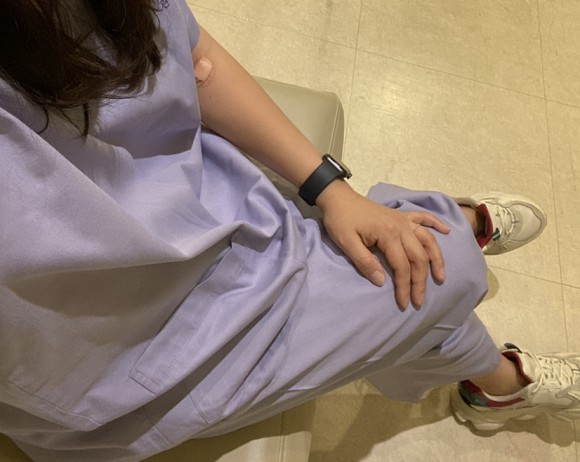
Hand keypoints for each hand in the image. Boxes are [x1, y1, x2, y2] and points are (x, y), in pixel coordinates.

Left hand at [317, 181, 450, 308]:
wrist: (338, 198)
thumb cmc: (340, 221)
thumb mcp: (346, 243)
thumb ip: (364, 262)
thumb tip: (381, 282)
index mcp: (388, 234)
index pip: (402, 266)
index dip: (404, 286)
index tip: (404, 303)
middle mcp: (401, 227)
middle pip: (418, 257)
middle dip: (420, 281)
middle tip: (419, 301)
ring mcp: (403, 219)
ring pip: (428, 240)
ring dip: (436, 259)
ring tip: (440, 277)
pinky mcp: (401, 215)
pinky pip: (424, 218)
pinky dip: (437, 223)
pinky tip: (447, 230)